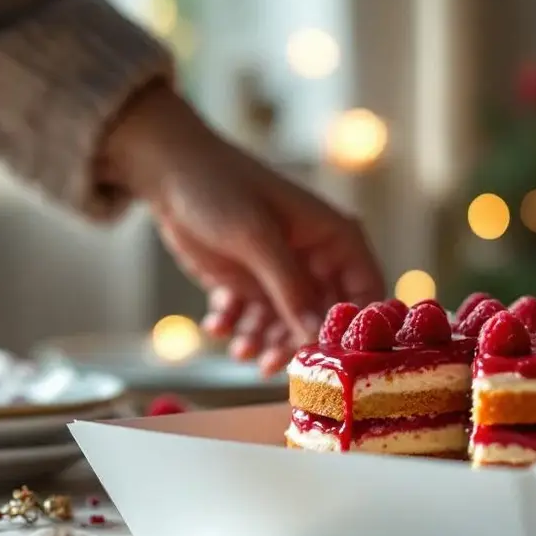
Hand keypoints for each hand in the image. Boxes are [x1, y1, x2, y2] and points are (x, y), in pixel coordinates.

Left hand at [105, 85, 383, 374]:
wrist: (169, 172)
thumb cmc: (221, 189)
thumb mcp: (256, 237)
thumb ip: (289, 287)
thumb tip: (316, 336)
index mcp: (334, 238)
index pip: (366, 291)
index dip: (353, 327)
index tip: (330, 356)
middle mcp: (314, 260)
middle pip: (323, 319)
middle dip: (298, 343)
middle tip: (272, 363)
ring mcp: (280, 274)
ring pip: (285, 326)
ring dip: (263, 341)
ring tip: (238, 349)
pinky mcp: (249, 284)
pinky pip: (251, 320)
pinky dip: (235, 327)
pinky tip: (215, 324)